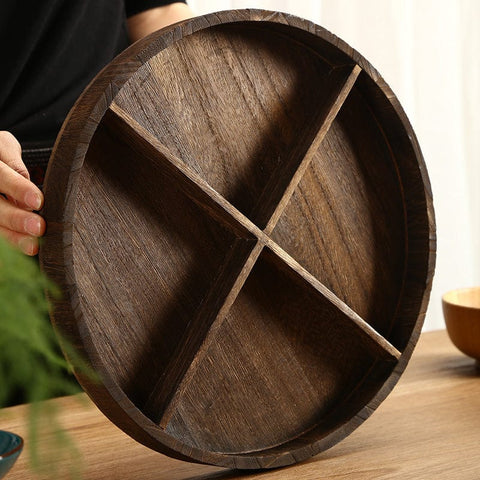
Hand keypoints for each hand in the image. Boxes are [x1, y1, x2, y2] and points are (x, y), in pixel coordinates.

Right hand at [0, 131, 45, 254]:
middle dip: (15, 217)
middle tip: (39, 227)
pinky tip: (21, 251)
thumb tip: (29, 194)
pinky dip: (8, 241)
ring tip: (32, 246)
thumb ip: (16, 167)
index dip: (18, 187)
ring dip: (11, 237)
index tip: (37, 201)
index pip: (0, 174)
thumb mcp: (4, 147)